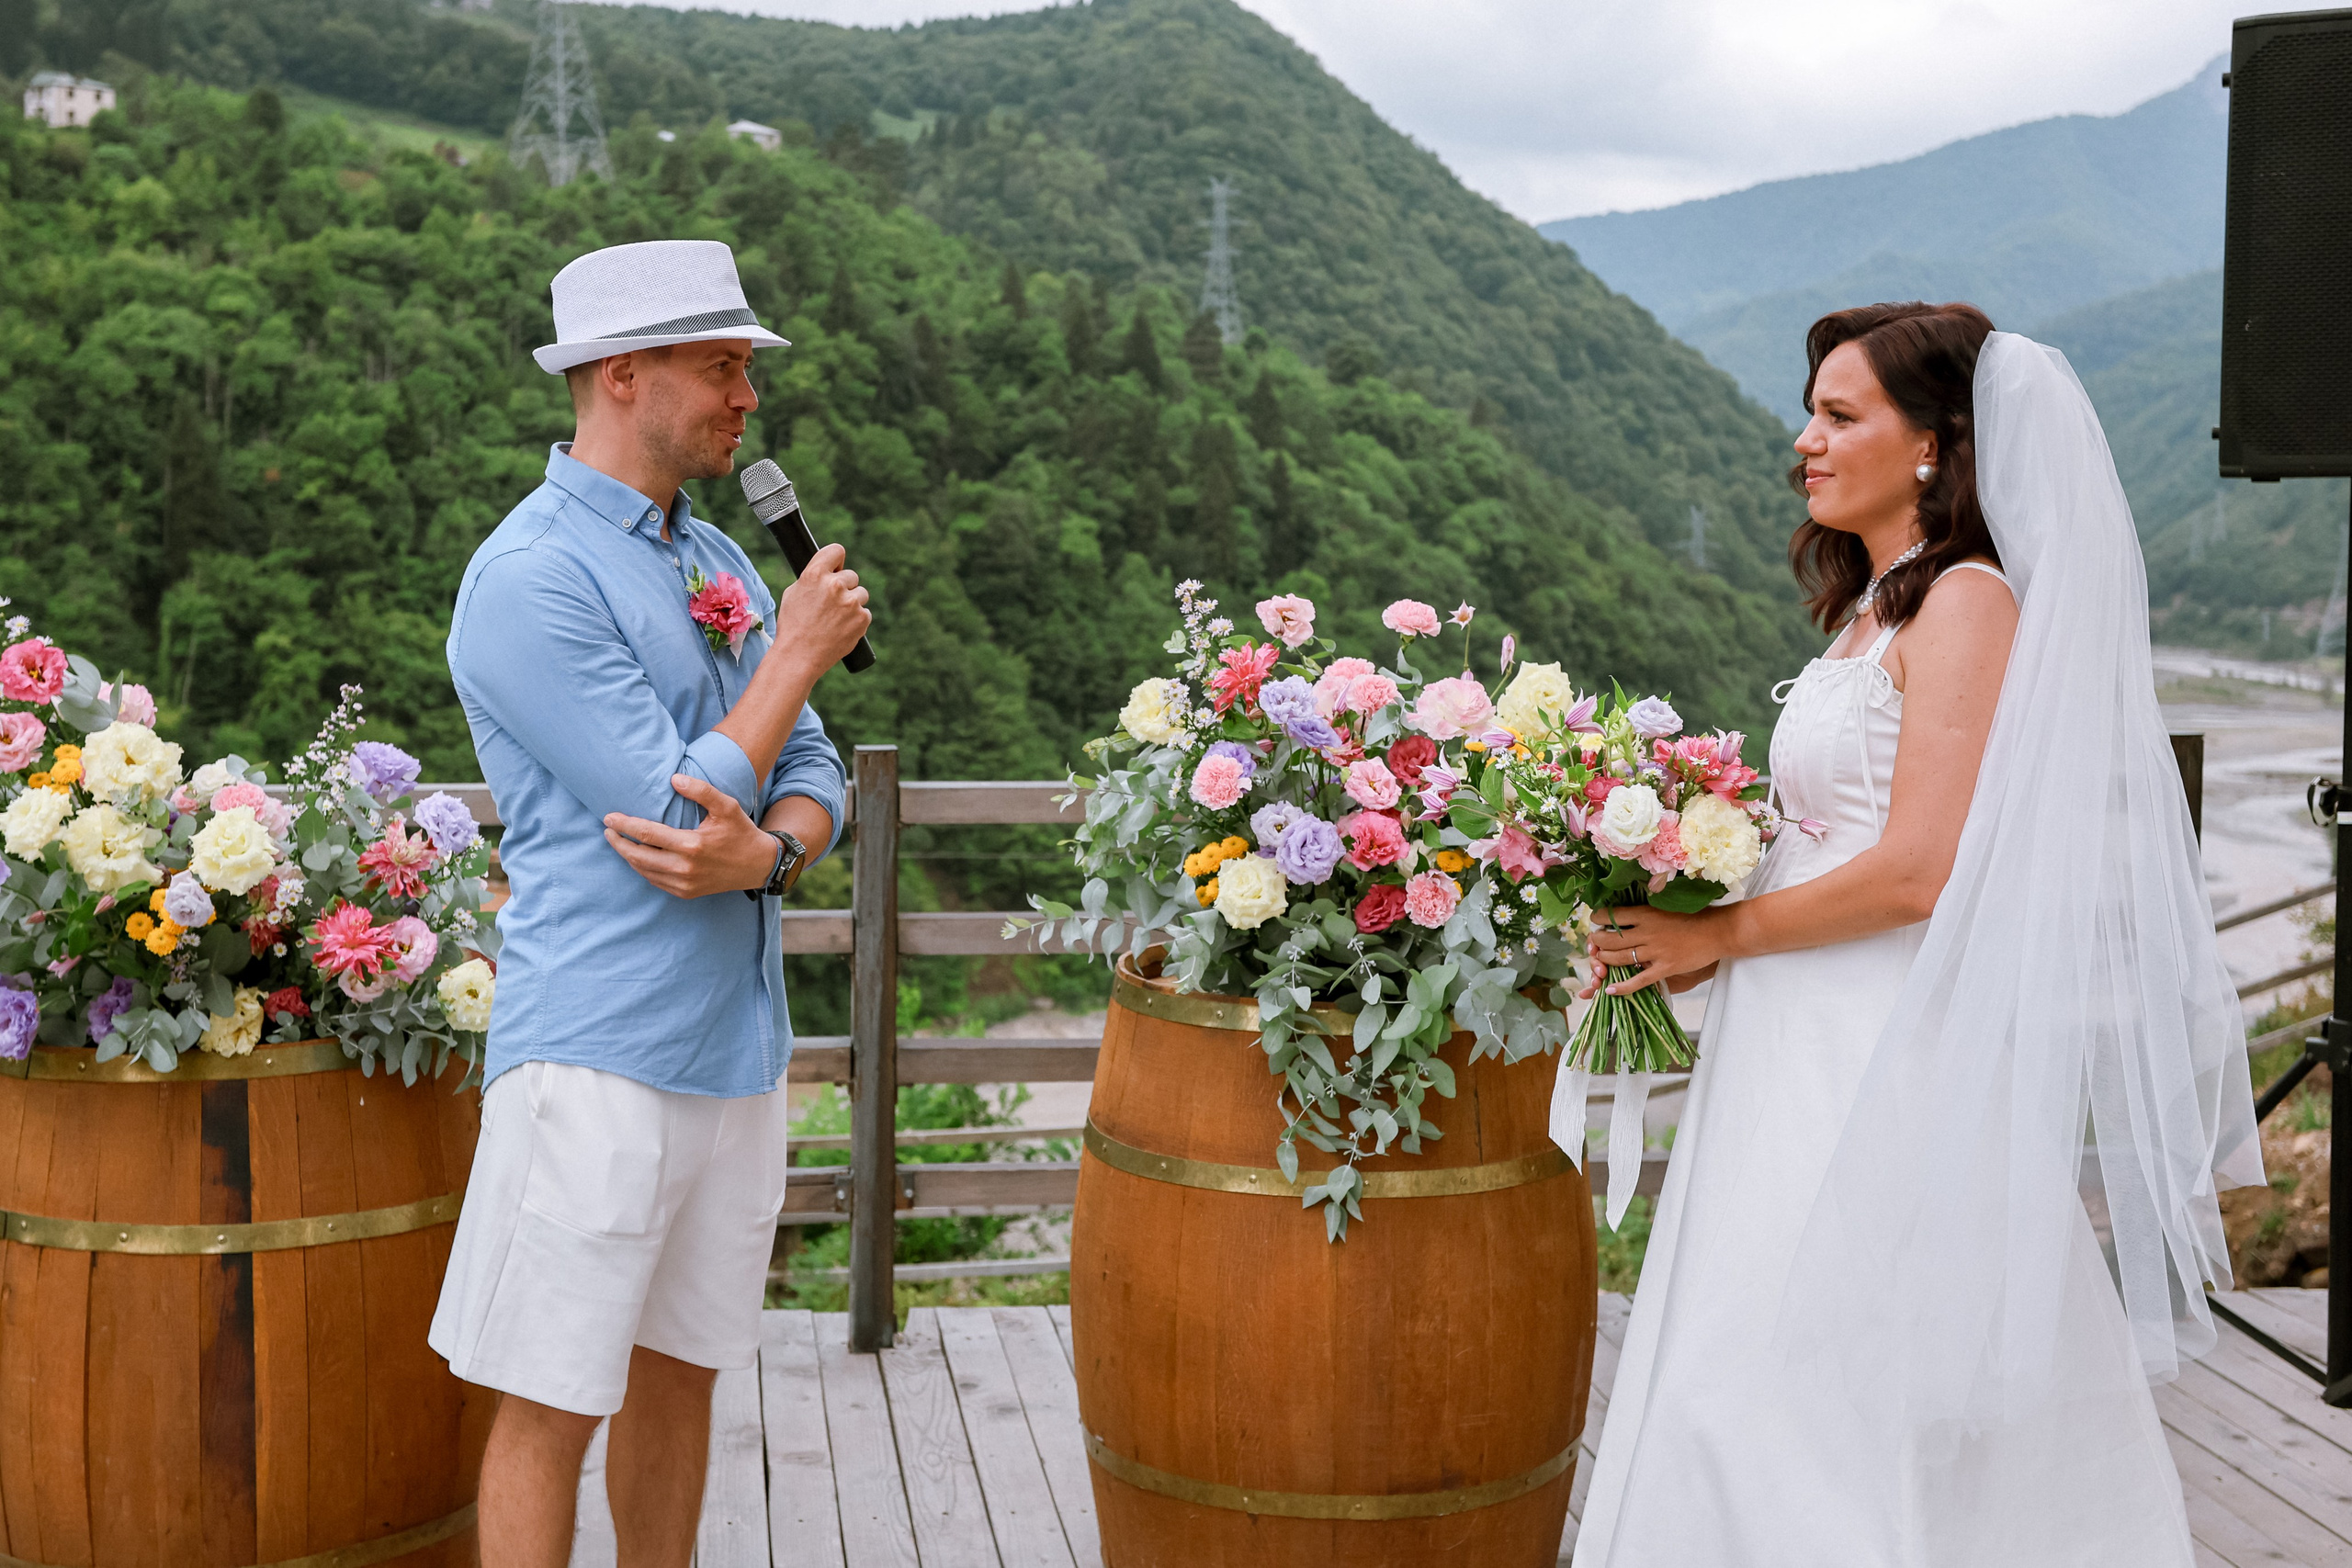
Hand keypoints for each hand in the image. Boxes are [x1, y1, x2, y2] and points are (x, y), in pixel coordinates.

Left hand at [603, 774, 778, 897]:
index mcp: (692, 845)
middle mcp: (685, 868)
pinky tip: (637, 857)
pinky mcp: (685, 893)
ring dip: (627, 856)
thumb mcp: (726, 806)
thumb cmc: (741, 832)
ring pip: (643, 870)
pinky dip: (641, 868)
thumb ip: (700, 790)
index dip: (624, 825)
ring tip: (617, 841)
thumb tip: (673, 779)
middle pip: (638, 856)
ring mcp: (684, 884)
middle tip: (607, 830)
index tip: (608, 817)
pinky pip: (654, 881)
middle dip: (618, 842)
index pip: (647, 834)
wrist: (758, 866)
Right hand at [774, 541, 870, 670]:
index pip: (836, 551)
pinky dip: (857, 620)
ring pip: (861, 594)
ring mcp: (851, 602)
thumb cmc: (793, 626)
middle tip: (831, 604)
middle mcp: (834, 585)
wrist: (799, 656)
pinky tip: (842, 629)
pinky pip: (865, 613)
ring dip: (852, 603)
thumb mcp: (794, 593)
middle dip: (844, 587)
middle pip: (851, 575)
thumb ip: (814, 578)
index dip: (837, 560)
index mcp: (815, 575)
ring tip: (836, 619)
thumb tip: (830, 570)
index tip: (836, 567)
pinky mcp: (862, 619)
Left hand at [1577, 905, 1724, 997]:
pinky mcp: (1665, 968)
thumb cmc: (1695, 916)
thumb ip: (1646, 911)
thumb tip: (1626, 913)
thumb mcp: (1666, 906)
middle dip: (1596, 943)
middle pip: (1609, 939)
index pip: (1611, 915)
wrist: (1718, 931)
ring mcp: (1655, 951)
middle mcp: (1646, 932)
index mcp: (1646, 913)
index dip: (1598, 920)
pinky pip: (1638, 980)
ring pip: (1619, 959)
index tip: (1596, 923)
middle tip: (1594, 945)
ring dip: (1604, 961)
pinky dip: (1622, 987)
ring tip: (1600, 962)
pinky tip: (1611, 990)